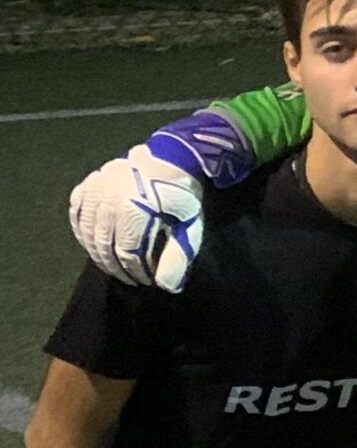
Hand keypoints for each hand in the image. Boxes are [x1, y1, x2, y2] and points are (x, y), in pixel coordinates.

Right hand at [67, 145, 203, 291]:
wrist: (170, 159)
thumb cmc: (181, 196)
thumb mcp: (188, 225)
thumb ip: (177, 255)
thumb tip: (168, 287)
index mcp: (134, 210)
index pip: (127, 254)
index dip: (136, 272)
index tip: (146, 281)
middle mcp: (108, 200)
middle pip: (104, 246)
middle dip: (117, 268)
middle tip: (130, 279)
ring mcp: (94, 191)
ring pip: (87, 234)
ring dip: (98, 255)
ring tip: (114, 266)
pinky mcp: (87, 186)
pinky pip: (77, 216)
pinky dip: (83, 234)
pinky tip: (94, 245)